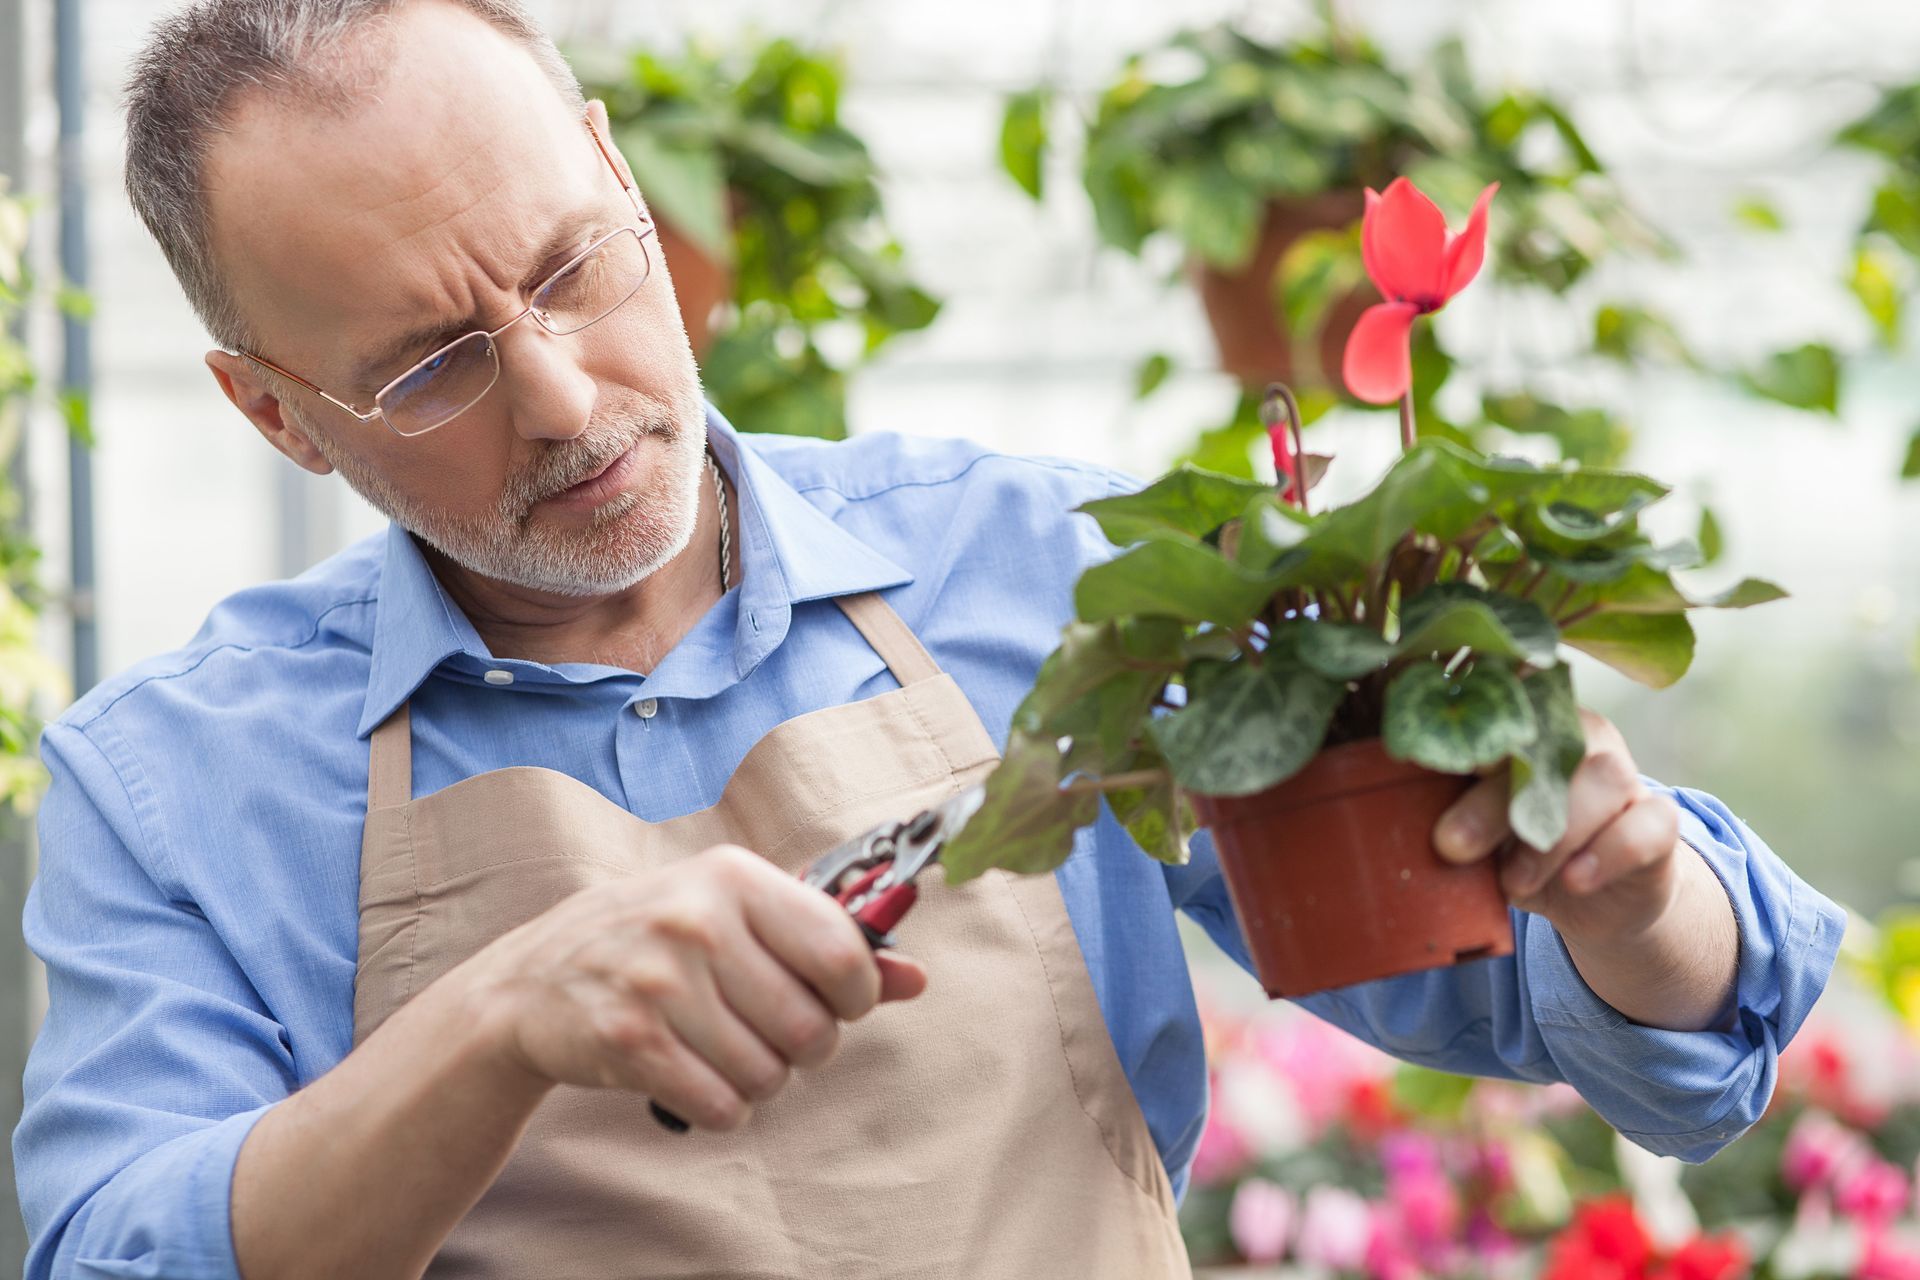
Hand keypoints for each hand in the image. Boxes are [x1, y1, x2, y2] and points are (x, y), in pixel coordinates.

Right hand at [457, 844, 927, 1131]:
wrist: (535, 978)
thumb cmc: (659, 940)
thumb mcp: (739, 917)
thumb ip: (829, 944)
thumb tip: (916, 978)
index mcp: (735, 877)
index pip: (841, 951)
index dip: (857, 995)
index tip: (837, 1001)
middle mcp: (698, 921)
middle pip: (811, 1028)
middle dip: (803, 1047)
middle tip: (766, 1030)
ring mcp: (659, 981)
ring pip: (769, 1074)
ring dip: (759, 1079)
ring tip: (723, 1048)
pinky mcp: (630, 1040)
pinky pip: (723, 1105)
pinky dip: (722, 1106)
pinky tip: (695, 1073)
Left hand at [1433, 710, 1684, 944]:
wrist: (1595, 897)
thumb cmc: (1520, 848)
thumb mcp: (1480, 831)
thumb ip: (1451, 811)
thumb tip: (1404, 819)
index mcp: (1527, 725)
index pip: (1501, 708)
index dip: (1471, 730)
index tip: (1435, 763)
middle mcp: (1581, 736)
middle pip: (1545, 747)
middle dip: (1492, 800)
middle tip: (1449, 845)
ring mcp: (1626, 774)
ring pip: (1600, 779)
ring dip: (1549, 836)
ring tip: (1511, 881)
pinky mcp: (1660, 821)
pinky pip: (1643, 826)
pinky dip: (1607, 853)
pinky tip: (1575, 879)